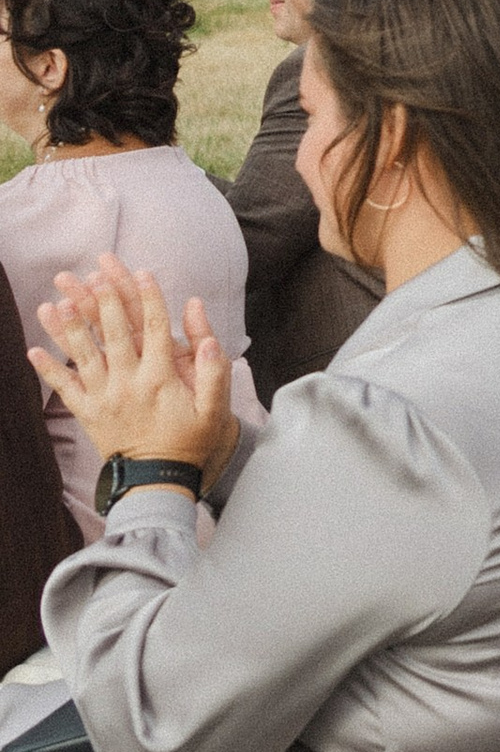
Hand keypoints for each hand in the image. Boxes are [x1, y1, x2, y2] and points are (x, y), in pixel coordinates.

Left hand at [31, 256, 239, 479]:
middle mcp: (128, 383)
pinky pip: (65, 389)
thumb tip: (203, 333)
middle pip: (115, 332)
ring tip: (58, 301)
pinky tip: (34, 351)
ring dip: (70, 327)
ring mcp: (104, 398)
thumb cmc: (190, 443)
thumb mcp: (214, 408)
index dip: (149, 297)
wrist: (158, 480)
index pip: (155, 327)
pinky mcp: (88, 413)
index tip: (143, 271)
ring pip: (84, 355)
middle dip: (105, 299)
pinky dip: (49, 370)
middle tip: (95, 272)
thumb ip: (213, 368)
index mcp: (160, 378)